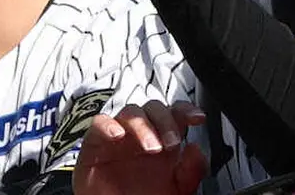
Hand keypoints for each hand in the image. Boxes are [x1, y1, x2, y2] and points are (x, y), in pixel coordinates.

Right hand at [73, 100, 205, 194]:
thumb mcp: (177, 187)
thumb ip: (191, 168)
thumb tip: (194, 149)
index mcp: (163, 137)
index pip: (176, 111)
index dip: (187, 110)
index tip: (199, 118)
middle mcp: (142, 132)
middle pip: (155, 107)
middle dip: (166, 122)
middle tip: (172, 143)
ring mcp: (119, 136)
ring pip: (131, 112)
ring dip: (143, 125)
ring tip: (151, 147)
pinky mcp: (95, 145)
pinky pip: (98, 123)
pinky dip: (107, 125)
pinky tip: (117, 135)